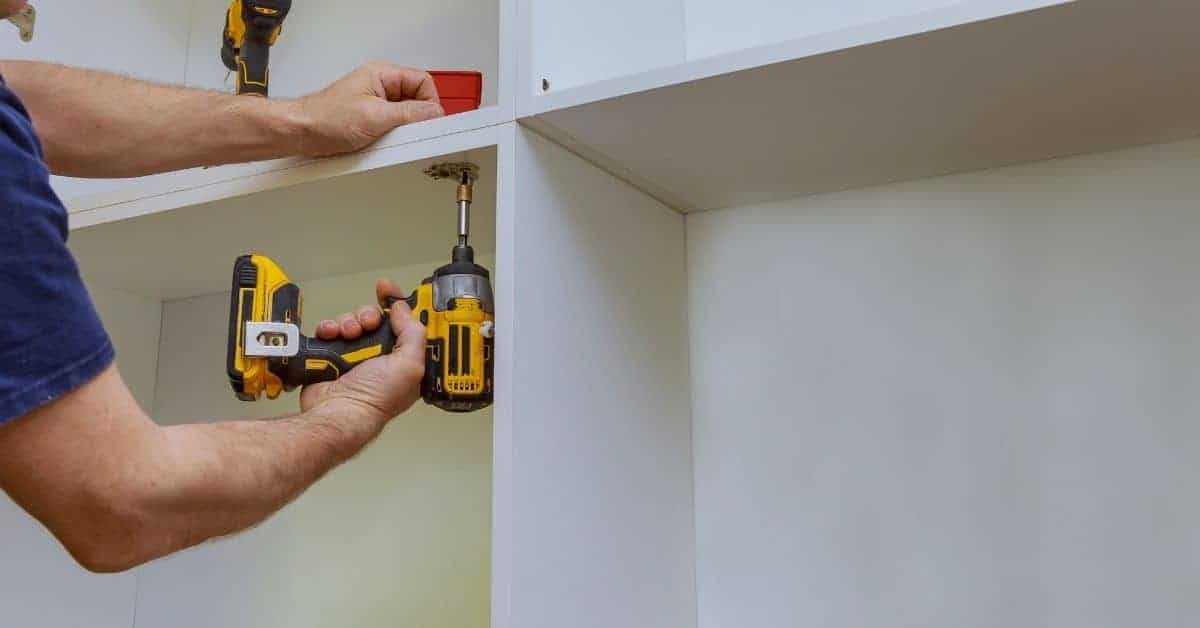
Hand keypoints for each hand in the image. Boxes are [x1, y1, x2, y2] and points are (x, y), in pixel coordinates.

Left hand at [293, 62, 443, 157]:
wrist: (301, 133)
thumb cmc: (326, 118)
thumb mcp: (375, 116)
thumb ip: (409, 113)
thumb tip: (434, 112)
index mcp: (381, 75)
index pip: (422, 81)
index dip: (430, 102)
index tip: (430, 122)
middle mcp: (379, 86)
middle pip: (416, 99)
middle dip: (417, 118)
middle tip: (413, 134)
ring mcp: (374, 104)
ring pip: (405, 115)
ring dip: (404, 130)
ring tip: (393, 140)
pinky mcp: (369, 120)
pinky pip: (392, 127)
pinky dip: (393, 138)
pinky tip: (385, 145)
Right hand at [299, 279, 427, 425]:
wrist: (338, 412)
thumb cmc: (376, 398)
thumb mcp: (409, 364)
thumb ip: (413, 333)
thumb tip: (402, 309)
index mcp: (402, 360)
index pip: (403, 324)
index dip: (396, 304)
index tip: (386, 289)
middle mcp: (379, 358)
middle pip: (374, 319)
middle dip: (368, 315)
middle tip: (366, 325)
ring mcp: (354, 357)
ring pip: (351, 321)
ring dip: (348, 321)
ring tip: (347, 334)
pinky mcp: (331, 356)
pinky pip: (330, 330)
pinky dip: (329, 328)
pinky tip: (330, 335)